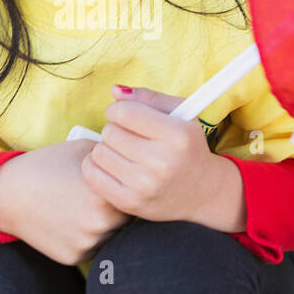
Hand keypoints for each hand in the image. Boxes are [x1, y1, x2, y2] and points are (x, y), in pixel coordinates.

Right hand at [0, 139, 132, 265]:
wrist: (7, 194)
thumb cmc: (46, 166)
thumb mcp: (82, 150)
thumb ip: (113, 156)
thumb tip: (135, 157)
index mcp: (106, 194)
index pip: (134, 193)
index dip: (128, 187)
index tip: (119, 182)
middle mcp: (101, 223)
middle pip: (126, 218)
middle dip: (118, 208)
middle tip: (98, 197)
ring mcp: (88, 243)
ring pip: (111, 235)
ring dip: (105, 225)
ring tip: (82, 208)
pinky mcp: (75, 257)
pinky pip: (93, 248)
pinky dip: (86, 237)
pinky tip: (70, 222)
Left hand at [81, 86, 220, 222]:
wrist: (202, 192)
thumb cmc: (188, 147)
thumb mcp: (181, 115)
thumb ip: (148, 98)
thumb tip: (114, 91)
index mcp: (177, 136)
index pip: (124, 112)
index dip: (117, 109)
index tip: (123, 115)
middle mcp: (162, 162)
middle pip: (110, 132)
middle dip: (114, 129)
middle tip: (126, 136)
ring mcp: (145, 186)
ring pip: (99, 152)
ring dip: (105, 147)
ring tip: (121, 151)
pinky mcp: (129, 202)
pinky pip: (92, 175)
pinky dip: (95, 165)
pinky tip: (110, 164)